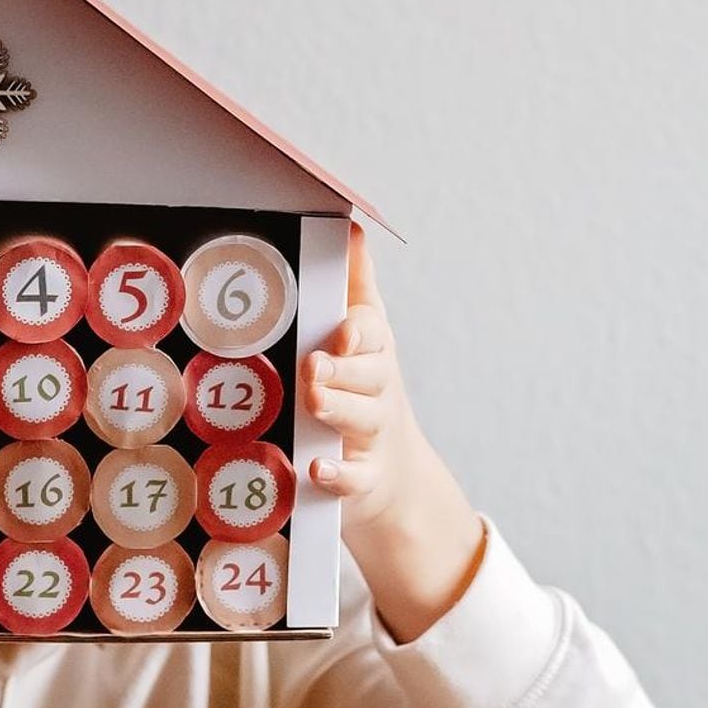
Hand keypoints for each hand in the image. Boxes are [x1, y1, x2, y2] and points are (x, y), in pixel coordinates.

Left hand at [299, 226, 483, 641]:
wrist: (394, 481)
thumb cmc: (365, 396)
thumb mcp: (366, 341)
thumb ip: (356, 287)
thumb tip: (351, 226)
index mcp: (373, 356)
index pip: (372, 336)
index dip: (357, 333)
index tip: (341, 330)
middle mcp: (377, 393)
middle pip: (369, 376)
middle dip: (343, 369)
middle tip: (315, 363)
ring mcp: (372, 438)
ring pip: (360, 420)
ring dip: (338, 409)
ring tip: (313, 400)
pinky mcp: (363, 481)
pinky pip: (353, 479)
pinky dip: (337, 475)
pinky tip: (316, 468)